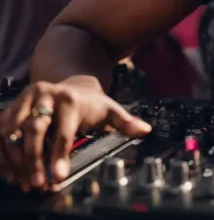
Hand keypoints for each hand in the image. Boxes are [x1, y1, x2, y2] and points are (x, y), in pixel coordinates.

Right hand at [0, 79, 151, 190]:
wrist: (70, 84)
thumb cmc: (90, 103)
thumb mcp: (110, 109)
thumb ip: (126, 122)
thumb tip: (145, 130)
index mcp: (69, 98)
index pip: (62, 131)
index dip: (59, 156)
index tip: (58, 177)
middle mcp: (44, 96)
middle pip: (33, 131)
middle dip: (34, 160)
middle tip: (38, 184)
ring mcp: (24, 100)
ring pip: (11, 132)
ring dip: (15, 160)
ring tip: (25, 182)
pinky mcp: (10, 108)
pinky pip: (0, 132)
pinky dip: (3, 155)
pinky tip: (12, 173)